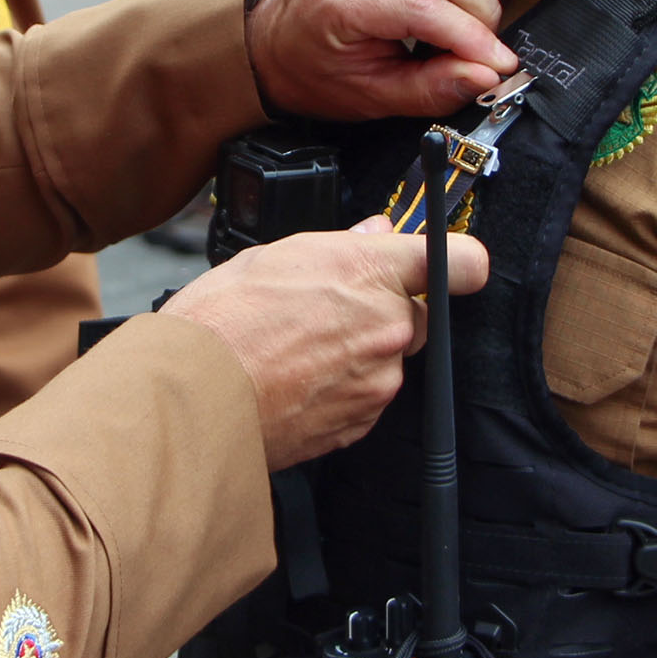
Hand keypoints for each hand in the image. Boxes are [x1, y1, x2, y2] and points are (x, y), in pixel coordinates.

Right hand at [161, 221, 489, 467]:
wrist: (194, 398)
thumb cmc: (221, 323)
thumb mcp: (273, 256)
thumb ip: (340, 246)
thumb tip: (375, 234)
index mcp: (370, 272)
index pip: (463, 262)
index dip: (457, 263)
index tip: (446, 267)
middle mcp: (387, 326)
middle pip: (416, 316)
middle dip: (384, 314)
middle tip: (327, 313)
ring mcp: (378, 380)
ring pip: (387, 360)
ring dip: (357, 355)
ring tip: (296, 350)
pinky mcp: (361, 422)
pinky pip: (365, 398)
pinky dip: (340, 390)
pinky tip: (295, 380)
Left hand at [247, 0, 515, 119]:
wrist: (268, 42)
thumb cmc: (313, 73)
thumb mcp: (369, 97)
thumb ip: (431, 89)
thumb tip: (487, 77)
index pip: (422, 6)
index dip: (472, 37)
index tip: (500, 65)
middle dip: (481, 11)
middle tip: (484, 51)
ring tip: (461, 31)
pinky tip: (446, 7)